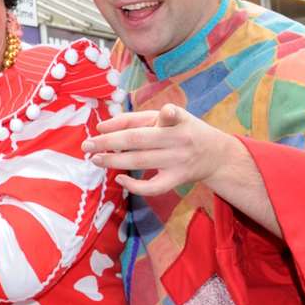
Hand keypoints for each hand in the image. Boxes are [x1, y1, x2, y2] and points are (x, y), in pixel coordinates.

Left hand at [81, 104, 234, 196]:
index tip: (100, 127)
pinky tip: (119, 179)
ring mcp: (178, 161)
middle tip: (86, 145)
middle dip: (109, 142)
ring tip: (94, 159)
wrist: (218, 154)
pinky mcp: (177, 179)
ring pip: (141, 161)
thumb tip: (103, 127)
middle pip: (138, 140)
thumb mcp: (169, 117)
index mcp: (176, 119)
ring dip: (114, 161)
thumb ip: (137, 119)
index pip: (148, 118)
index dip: (124, 121)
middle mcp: (178, 139)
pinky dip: (134, 186)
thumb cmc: (184, 130)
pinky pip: (154, 187)